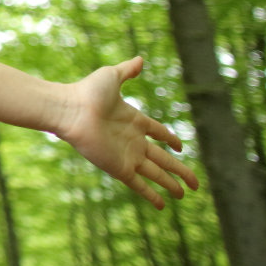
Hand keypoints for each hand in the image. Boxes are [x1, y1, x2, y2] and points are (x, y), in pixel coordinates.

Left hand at [55, 56, 198, 207]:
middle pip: (162, 158)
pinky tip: (163, 206)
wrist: (70, 110)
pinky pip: (139, 184)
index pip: (157, 132)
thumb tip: (140, 59)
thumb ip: (127, 70)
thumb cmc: (87, 92)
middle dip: (179, 170)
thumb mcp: (111, 76)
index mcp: (133, 119)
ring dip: (170, 184)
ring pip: (155, 173)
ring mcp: (126, 155)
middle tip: (195, 183)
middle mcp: (132, 140)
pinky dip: (151, 195)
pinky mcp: (119, 167)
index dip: (170, 139)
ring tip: (185, 194)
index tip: (181, 146)